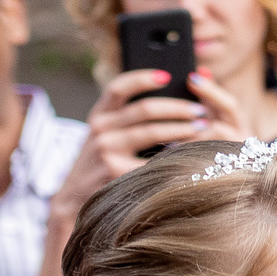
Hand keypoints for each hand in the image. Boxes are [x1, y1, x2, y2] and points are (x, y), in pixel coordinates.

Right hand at [51, 69, 236, 222]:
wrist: (73, 200)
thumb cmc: (100, 163)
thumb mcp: (105, 137)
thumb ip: (129, 120)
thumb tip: (171, 95)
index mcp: (99, 115)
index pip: (119, 87)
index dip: (143, 78)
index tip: (167, 75)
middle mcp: (99, 129)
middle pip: (145, 109)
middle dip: (178, 108)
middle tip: (201, 110)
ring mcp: (105, 150)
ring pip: (152, 132)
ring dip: (183, 129)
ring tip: (203, 128)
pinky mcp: (114, 171)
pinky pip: (152, 161)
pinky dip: (175, 156)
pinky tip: (191, 156)